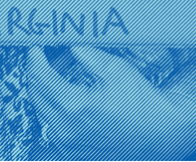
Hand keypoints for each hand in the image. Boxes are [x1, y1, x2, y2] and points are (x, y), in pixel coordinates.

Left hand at [26, 46, 195, 159]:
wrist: (161, 133)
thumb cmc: (142, 102)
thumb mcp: (115, 69)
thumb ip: (86, 54)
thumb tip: (69, 44)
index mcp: (73, 106)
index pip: (39, 76)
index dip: (34, 57)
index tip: (36, 46)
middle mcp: (65, 129)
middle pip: (35, 93)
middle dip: (38, 71)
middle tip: (47, 55)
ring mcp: (68, 143)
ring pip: (43, 111)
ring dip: (47, 90)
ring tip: (62, 72)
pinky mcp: (74, 151)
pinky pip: (54, 126)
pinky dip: (56, 108)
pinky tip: (70, 96)